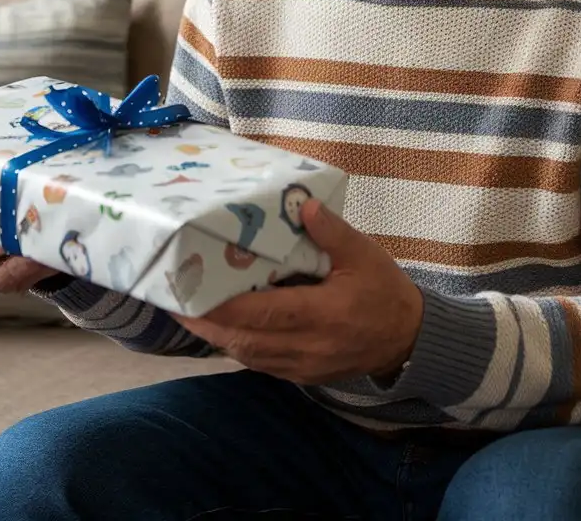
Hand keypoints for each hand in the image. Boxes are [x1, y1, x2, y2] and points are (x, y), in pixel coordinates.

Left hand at [174, 198, 423, 384]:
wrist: (407, 340)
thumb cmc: (385, 293)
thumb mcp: (365, 255)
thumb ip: (332, 232)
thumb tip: (303, 205)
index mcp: (323, 315)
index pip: (262, 313)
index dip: (222, 306)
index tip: (190, 291)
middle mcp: (307, 346)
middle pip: (243, 340)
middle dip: (205, 322)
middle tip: (172, 300)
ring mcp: (302, 366)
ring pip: (247, 355)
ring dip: (215, 335)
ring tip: (187, 311)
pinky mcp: (301, 375)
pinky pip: (259, 362)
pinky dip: (236, 345)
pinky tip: (221, 327)